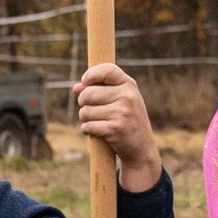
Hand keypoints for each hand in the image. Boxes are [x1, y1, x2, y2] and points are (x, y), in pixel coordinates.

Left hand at [71, 62, 163, 190]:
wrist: (142, 147)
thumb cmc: (127, 120)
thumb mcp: (119, 100)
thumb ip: (98, 90)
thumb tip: (76, 88)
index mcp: (129, 85)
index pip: (107, 70)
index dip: (90, 75)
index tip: (85, 82)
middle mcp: (127, 96)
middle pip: (87, 93)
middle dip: (83, 103)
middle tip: (93, 110)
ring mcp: (122, 113)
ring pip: (85, 111)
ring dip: (85, 119)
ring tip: (98, 122)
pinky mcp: (115, 129)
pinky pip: (88, 126)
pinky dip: (88, 130)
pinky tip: (98, 132)